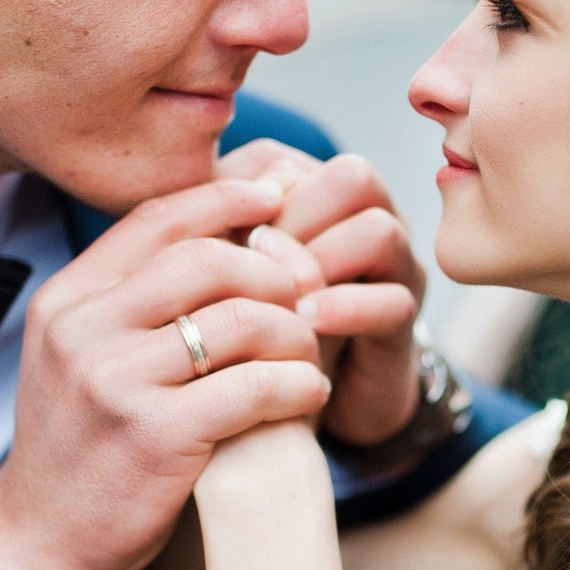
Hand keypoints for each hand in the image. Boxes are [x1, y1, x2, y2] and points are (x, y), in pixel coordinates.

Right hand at [0, 178, 331, 569]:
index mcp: (66, 301)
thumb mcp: (78, 359)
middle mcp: (84, 330)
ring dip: (295, 334)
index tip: (275, 199)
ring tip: (308, 356)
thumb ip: (131, 304)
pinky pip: (254, 387)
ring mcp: (116, 382)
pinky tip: (307, 396)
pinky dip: (297, 386)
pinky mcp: (156, 435)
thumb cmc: (77, 449)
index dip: (224, 198)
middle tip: (306, 298)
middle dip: (273, 272)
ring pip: (241, 320)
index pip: (156, 218)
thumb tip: (219, 240)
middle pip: (208, 259)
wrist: (37, 543)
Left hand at [218, 145, 425, 447]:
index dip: (242, 196)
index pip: (283, 161)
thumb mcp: (222, 279)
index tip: (208, 241)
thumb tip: (168, 208)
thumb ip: (202, 238)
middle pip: (350, 179)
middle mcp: (364, 218)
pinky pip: (391, 300)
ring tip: (278, 299)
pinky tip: (305, 326)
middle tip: (251, 262)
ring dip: (320, 262)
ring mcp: (392, 268)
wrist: (301, 408)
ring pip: (378, 231)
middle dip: (294, 219)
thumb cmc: (250, 330)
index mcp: (311, 195)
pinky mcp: (402, 322)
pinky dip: (344, 309)